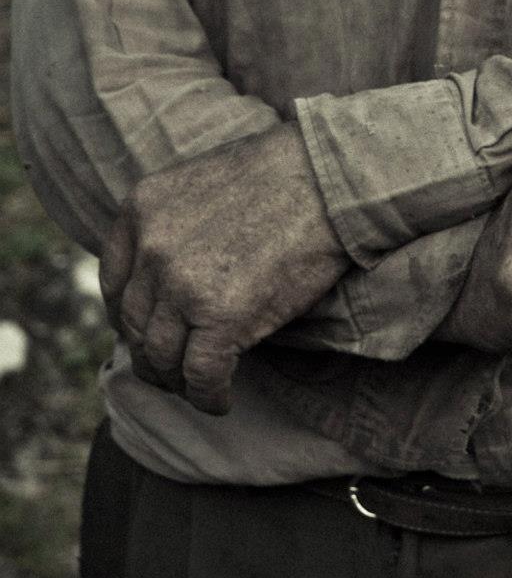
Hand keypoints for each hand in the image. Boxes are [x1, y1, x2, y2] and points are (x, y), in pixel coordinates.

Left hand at [99, 122, 349, 413]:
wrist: (331, 182)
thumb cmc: (285, 176)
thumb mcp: (203, 183)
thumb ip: (177, 223)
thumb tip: (180, 270)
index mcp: (140, 211)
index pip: (115, 284)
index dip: (129, 319)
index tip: (149, 334)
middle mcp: (151, 250)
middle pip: (134, 325)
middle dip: (150, 357)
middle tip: (172, 373)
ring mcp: (183, 287)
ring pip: (162, 356)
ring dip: (177, 382)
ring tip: (198, 390)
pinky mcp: (223, 319)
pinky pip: (203, 375)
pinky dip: (208, 396)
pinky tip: (222, 401)